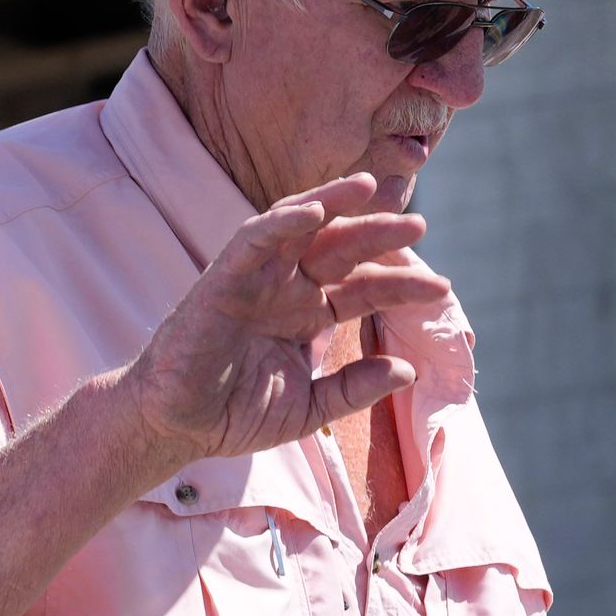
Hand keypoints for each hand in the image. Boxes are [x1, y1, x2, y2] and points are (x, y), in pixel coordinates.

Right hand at [115, 173, 450, 469]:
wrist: (174, 427)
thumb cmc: (232, 417)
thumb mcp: (308, 409)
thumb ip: (353, 389)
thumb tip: (408, 370)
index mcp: (305, 317)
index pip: (362, 288)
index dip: (401, 285)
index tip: (441, 288)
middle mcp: (283, 291)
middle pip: (338, 249)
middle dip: (378, 234)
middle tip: (417, 226)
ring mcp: (252, 281)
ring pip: (296, 227)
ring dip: (332, 203)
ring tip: (370, 187)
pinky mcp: (220, 280)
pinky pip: (251, 240)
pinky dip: (280, 221)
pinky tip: (314, 211)